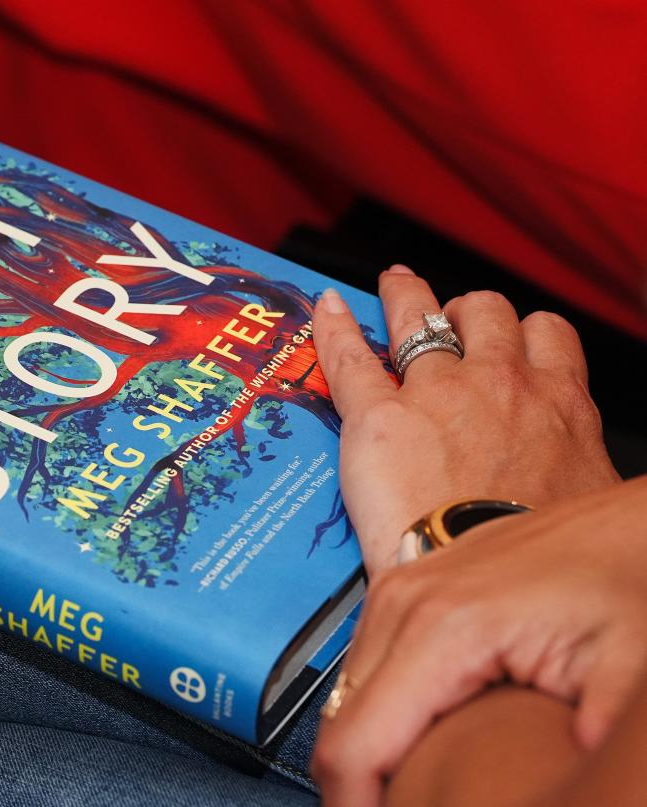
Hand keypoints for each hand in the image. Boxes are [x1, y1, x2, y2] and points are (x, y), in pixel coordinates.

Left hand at [310, 265, 619, 576]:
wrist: (488, 589)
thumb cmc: (538, 567)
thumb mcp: (583, 505)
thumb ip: (573, 476)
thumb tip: (569, 491)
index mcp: (561, 408)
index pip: (549, 337)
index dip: (523, 330)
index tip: (509, 335)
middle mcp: (501, 384)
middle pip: (487, 313)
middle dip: (467, 311)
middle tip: (447, 320)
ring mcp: (436, 393)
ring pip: (422, 316)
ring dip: (407, 298)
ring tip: (395, 288)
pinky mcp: (378, 417)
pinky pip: (351, 355)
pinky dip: (335, 327)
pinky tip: (327, 308)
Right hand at [311, 475, 646, 805]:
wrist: (628, 523)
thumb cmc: (630, 577)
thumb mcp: (629, 671)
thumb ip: (587, 737)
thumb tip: (567, 789)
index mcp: (442, 627)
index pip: (353, 746)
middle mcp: (403, 602)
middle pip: (338, 728)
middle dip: (361, 785)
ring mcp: (397, 590)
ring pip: (345, 700)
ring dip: (371, 751)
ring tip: (419, 788)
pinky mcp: (403, 590)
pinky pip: (365, 669)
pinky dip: (382, 716)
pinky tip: (429, 739)